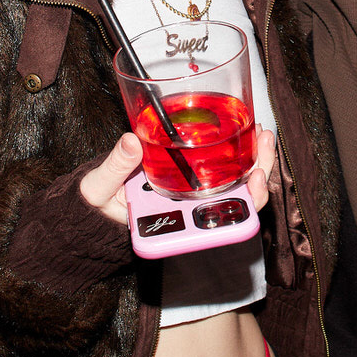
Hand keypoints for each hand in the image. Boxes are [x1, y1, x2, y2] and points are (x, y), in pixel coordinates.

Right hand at [79, 128, 278, 226]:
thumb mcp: (99, 188)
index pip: (220, 224)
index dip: (246, 205)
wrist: (93, 202)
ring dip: (251, 160)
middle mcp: (189, 212)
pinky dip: (232, 152)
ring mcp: (190, 196)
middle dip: (258, 173)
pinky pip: (216, 169)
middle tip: (263, 142)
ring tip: (260, 132)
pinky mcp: (186, 177)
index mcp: (175, 223)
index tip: (253, 181)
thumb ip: (115, 167)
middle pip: (238, 202)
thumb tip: (131, 142)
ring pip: (233, 185)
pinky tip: (241, 132)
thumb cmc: (98, 204)